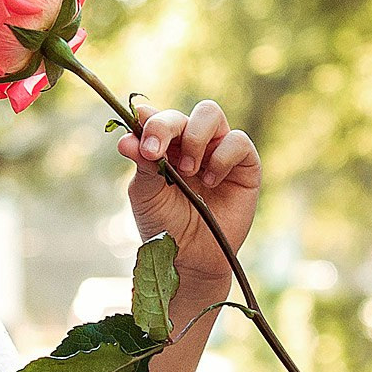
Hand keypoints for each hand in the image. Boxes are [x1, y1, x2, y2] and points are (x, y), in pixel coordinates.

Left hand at [118, 98, 259, 291]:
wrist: (191, 258)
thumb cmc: (166, 226)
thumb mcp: (146, 194)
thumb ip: (141, 164)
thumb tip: (127, 138)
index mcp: (166, 147)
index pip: (157, 118)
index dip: (148, 119)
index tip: (137, 131)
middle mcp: (192, 144)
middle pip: (182, 114)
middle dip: (165, 126)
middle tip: (154, 152)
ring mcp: (218, 151)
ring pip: (211, 113)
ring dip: (194, 138)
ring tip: (187, 171)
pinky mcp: (245, 165)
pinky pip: (238, 141)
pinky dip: (221, 157)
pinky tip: (211, 181)